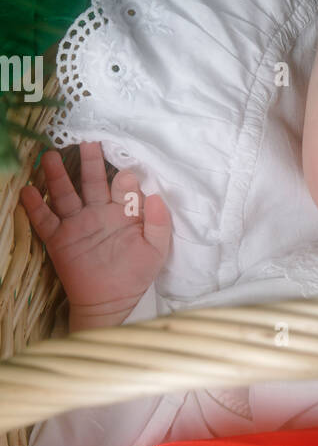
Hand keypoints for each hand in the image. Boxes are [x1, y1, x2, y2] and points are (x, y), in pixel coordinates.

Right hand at [19, 141, 170, 321]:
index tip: (126, 175)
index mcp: (123, 212)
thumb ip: (159, 224)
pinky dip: (35, 206)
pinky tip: (29, 190)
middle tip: (89, 142)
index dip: (125, 180)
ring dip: (58, 176)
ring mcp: (77, 223)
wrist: (109, 303)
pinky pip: (44, 219)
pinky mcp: (59, 238)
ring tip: (51, 156)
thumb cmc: (135, 275)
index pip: (123, 189)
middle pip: (92, 181)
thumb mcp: (155, 251)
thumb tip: (157, 195)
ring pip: (65, 194)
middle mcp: (98, 212)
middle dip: (90, 162)